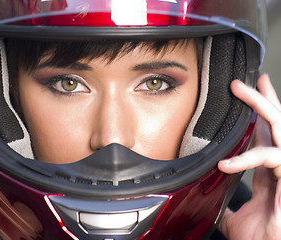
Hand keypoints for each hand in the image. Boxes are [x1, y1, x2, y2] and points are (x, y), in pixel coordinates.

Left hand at [218, 74, 280, 238]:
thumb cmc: (261, 238)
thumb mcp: (235, 218)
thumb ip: (223, 205)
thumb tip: (206, 202)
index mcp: (268, 171)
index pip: (264, 135)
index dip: (257, 114)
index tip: (248, 94)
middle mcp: (280, 165)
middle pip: (275, 122)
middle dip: (260, 98)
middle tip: (240, 82)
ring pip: (279, 127)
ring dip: (260, 105)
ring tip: (239, 90)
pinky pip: (271, 158)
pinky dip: (247, 159)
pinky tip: (227, 164)